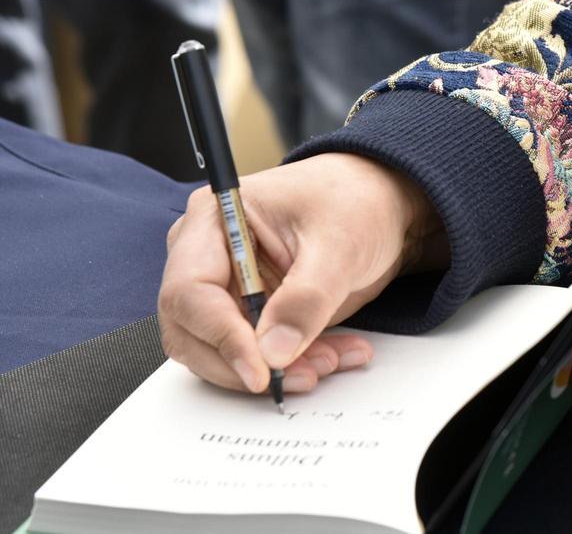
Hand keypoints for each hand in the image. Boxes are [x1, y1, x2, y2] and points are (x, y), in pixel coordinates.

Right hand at [158, 153, 446, 394]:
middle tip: (308, 372)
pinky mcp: (249, 316)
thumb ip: (307, 297)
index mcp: (214, 220)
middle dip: (249, 363)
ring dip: (276, 371)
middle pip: (193, 332)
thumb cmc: (353, 202)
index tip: (262, 370)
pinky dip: (293, 367)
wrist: (378, 206)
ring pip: (222, 355)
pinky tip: (335, 355)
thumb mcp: (340, 243)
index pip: (190, 291)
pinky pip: (256, 358)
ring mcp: (225, 291)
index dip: (221, 337)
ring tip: (332, 360)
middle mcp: (206, 258)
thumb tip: (273, 352)